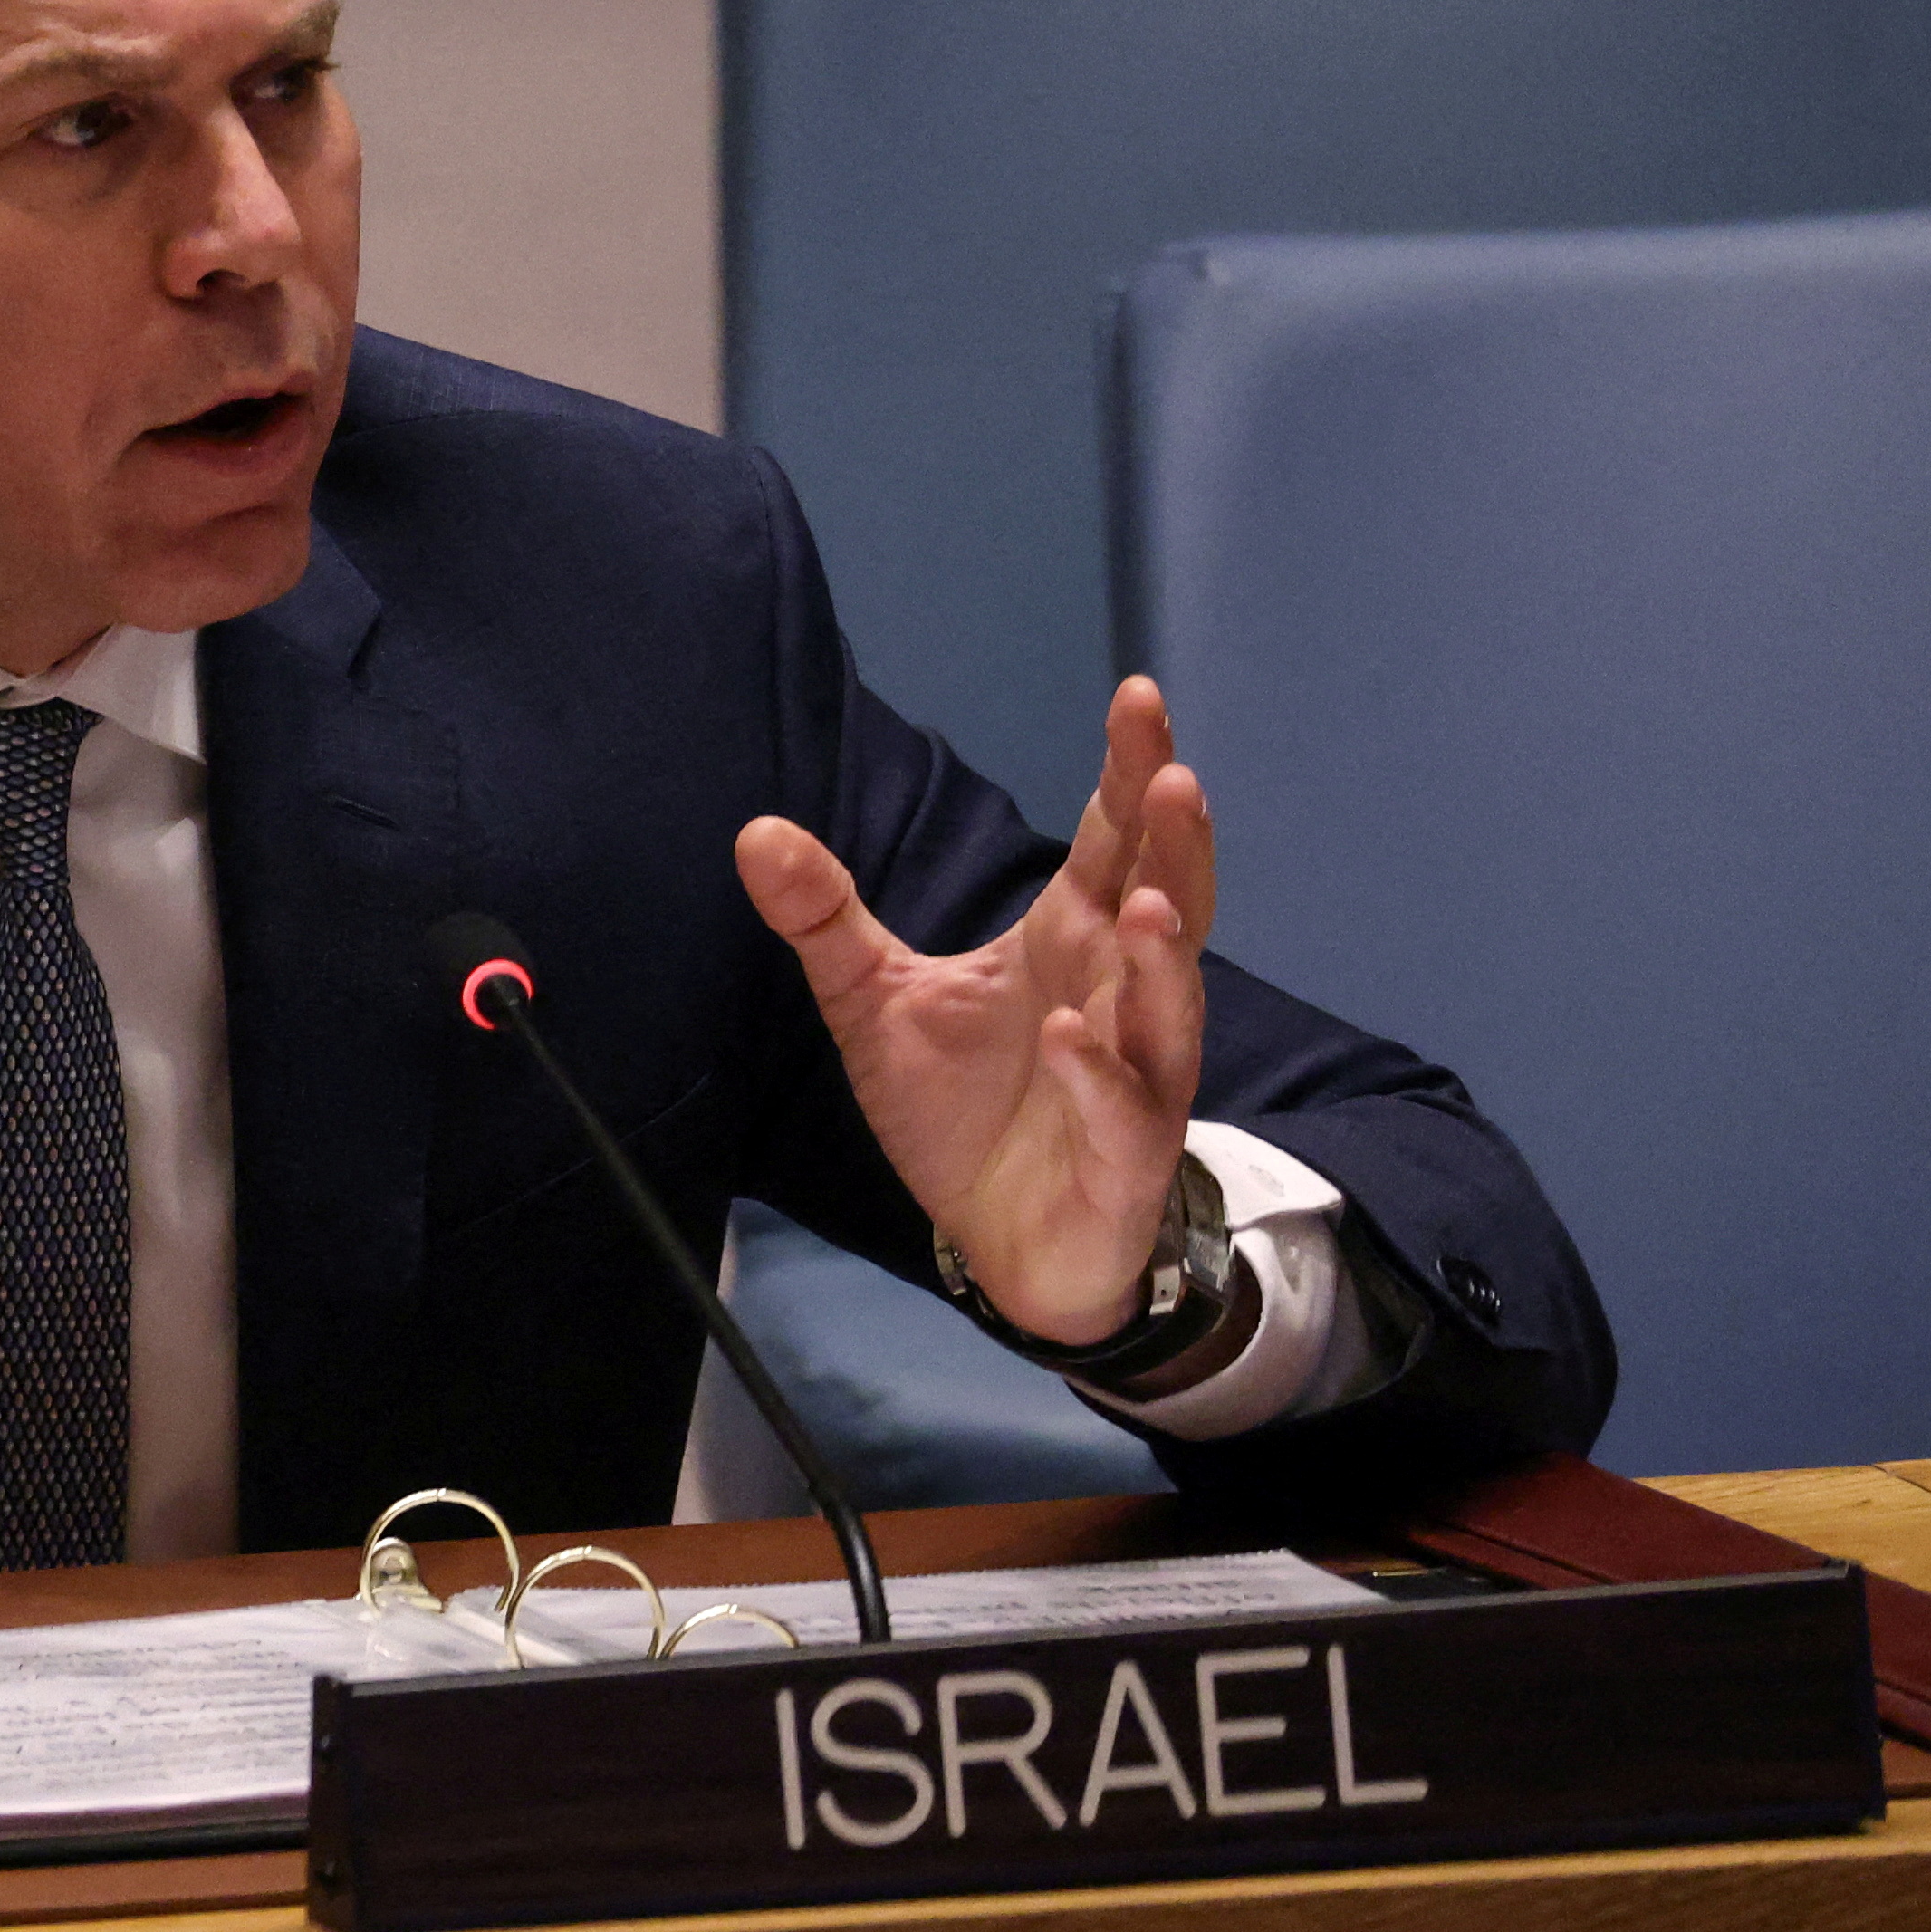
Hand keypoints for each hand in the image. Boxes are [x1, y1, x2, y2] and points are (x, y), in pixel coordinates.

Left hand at [734, 677, 1211, 1345]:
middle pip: (1165, 901)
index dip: (1130, 773)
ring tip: (1142, 900)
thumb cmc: (961, 1106)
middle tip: (1175, 775)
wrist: (996, 1234)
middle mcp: (1116, 993)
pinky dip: (1100, 1073)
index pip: (1110, 841)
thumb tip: (755, 831)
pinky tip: (1070, 1035)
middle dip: (1173, 843)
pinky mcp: (1122, 1152)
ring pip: (1164, 1005)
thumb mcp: (872, 1001)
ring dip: (1159, 955)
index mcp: (1069, 939)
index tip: (1138, 697)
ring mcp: (1132, 1073)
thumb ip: (825, 917)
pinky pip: (1121, 1107)